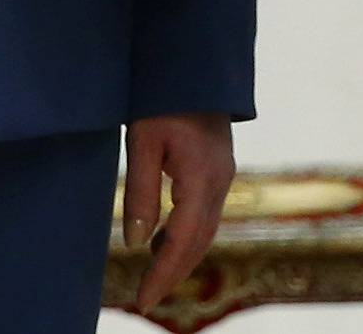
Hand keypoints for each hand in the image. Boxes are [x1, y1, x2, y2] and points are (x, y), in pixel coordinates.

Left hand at [124, 112, 233, 313]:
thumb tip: (137, 244)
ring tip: (152, 273)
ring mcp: (225, 172)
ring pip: (207, 229)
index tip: (142, 302)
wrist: (194, 60)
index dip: (163, 275)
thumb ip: (141, 194)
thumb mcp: (143, 143)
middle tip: (146, 298)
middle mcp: (221, 180)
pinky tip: (165, 236)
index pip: (183, 242)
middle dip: (174, 273)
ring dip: (182, 254)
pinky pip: (208, 212)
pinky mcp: (220, 165)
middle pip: (200, 242)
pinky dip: (188, 233)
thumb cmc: (162, 96)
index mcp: (202, 178)